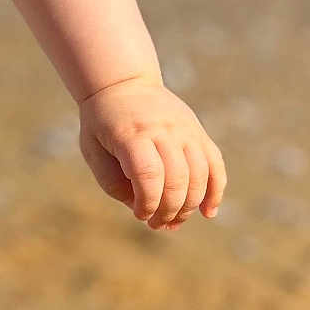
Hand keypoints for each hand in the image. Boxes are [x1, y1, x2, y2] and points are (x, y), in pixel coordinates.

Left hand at [77, 77, 225, 230]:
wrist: (123, 84)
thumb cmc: (102, 124)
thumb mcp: (94, 151)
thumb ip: (113, 183)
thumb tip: (142, 209)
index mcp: (132, 134)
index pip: (149, 176)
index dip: (148, 203)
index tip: (140, 215)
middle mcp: (164, 130)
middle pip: (177, 179)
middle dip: (168, 210)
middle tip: (156, 224)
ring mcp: (185, 130)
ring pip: (200, 175)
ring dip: (189, 206)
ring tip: (174, 221)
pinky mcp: (198, 132)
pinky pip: (216, 165)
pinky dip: (216, 191)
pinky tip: (208, 212)